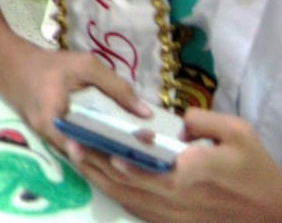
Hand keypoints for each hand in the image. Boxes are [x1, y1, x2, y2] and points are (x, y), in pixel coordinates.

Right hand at [0, 41, 148, 152]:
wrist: (8, 63)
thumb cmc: (47, 64)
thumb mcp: (83, 66)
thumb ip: (115, 87)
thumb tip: (146, 114)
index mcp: (52, 117)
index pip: (81, 145)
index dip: (107, 152)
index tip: (130, 154)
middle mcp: (47, 135)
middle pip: (85, 154)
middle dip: (113, 155)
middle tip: (141, 154)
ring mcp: (46, 139)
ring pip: (80, 153)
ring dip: (105, 153)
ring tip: (133, 150)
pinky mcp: (48, 138)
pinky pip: (73, 147)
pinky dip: (92, 147)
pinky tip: (112, 144)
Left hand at [62, 109, 281, 222]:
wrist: (271, 213)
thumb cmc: (256, 169)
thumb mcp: (239, 134)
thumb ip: (204, 121)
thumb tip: (176, 120)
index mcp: (197, 171)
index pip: (157, 170)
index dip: (131, 163)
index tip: (106, 148)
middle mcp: (180, 196)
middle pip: (130, 181)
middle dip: (98, 160)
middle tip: (71, 139)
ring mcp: (173, 213)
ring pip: (126, 196)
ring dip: (98, 175)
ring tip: (74, 153)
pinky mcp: (170, 222)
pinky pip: (134, 207)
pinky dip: (113, 191)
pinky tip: (96, 175)